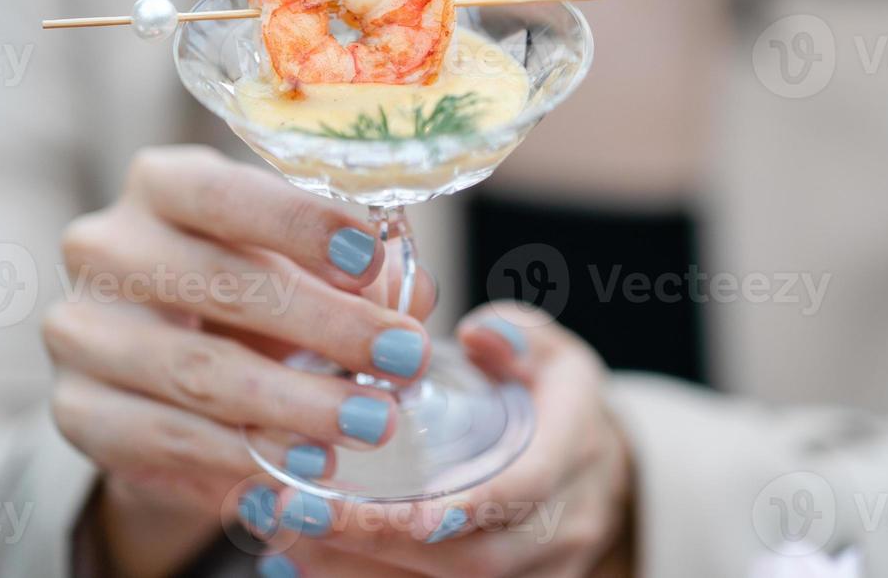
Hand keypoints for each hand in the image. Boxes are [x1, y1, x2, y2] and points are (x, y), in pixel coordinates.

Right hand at [42, 145, 435, 577]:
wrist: (165, 365)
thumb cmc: (253, 287)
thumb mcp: (303, 262)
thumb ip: (359, 269)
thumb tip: (413, 297)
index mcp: (162, 184)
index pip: (225, 193)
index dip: (300, 224)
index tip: (371, 257)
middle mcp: (106, 247)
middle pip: (220, 283)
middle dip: (327, 325)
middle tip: (403, 358)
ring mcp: (81, 330)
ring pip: (196, 372)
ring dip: (295, 406)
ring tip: (369, 423)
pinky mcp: (76, 408)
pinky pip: (164, 442)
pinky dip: (241, 461)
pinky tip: (303, 471)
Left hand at [254, 305, 633, 577]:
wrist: (599, 475)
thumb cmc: (558, 403)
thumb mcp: (552, 352)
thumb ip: (517, 334)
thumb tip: (477, 334)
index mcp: (575, 449)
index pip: (526, 488)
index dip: (471, 506)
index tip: (412, 513)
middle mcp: (565, 523)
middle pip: (479, 558)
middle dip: (387, 542)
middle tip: (303, 511)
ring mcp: (542, 570)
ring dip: (364, 571)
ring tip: (288, 536)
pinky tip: (306, 562)